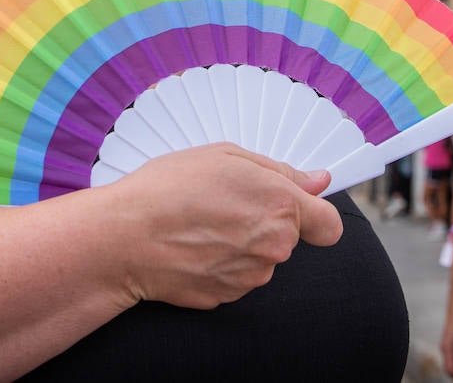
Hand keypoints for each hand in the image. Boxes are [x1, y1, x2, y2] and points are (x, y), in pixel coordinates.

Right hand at [107, 143, 342, 309]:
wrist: (123, 237)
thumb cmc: (167, 188)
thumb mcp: (225, 156)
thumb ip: (280, 171)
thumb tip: (318, 181)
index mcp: (280, 206)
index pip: (329, 225)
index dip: (315, 214)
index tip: (300, 207)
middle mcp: (273, 247)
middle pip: (287, 238)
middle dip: (264, 221)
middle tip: (223, 202)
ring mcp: (250, 277)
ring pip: (260, 258)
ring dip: (240, 243)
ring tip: (200, 223)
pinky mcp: (226, 297)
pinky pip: (235, 276)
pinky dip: (220, 263)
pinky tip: (192, 245)